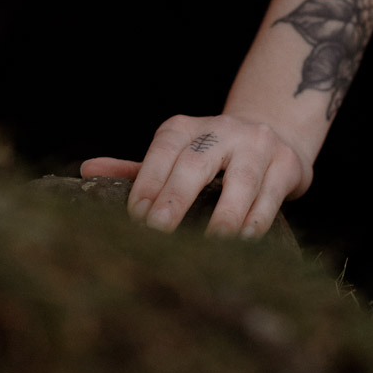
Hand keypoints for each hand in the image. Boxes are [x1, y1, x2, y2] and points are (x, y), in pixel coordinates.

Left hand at [80, 114, 312, 238]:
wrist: (276, 136)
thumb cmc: (212, 159)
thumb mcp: (175, 158)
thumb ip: (136, 170)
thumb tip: (85, 172)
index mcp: (186, 128)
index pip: (162, 152)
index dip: (147, 183)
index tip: (134, 218)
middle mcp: (222, 130)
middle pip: (196, 164)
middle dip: (176, 199)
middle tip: (158, 231)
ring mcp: (258, 145)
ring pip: (241, 182)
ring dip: (224, 216)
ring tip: (210, 245)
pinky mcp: (287, 165)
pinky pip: (270, 196)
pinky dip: (256, 221)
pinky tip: (243, 243)